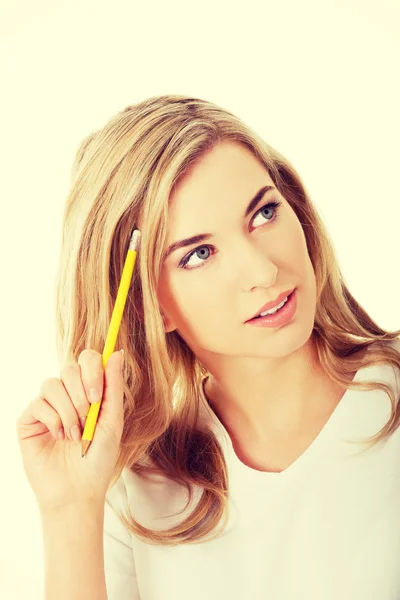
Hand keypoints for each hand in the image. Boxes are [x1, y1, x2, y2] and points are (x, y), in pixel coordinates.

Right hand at [16, 349, 124, 513]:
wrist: (77, 491)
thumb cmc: (98, 459)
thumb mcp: (112, 421)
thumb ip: (113, 387)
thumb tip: (117, 353)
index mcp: (89, 391)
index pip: (88, 360)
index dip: (92, 370)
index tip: (97, 396)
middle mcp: (67, 395)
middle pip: (69, 368)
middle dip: (81, 394)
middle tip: (87, 418)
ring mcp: (47, 406)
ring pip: (52, 384)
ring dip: (68, 410)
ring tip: (75, 434)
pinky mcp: (29, 420)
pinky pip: (38, 404)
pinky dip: (53, 420)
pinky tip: (59, 438)